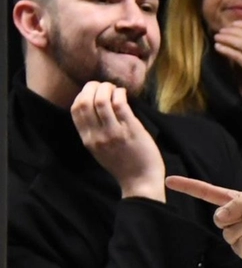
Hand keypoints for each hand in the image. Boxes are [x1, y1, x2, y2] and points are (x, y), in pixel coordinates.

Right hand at [71, 81, 165, 200]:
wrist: (141, 182)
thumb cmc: (124, 165)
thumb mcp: (100, 150)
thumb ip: (94, 132)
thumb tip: (95, 108)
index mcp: (87, 140)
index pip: (75, 110)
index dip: (82, 95)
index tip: (92, 91)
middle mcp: (97, 135)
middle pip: (85, 102)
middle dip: (92, 87)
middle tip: (103, 85)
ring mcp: (113, 133)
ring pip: (101, 100)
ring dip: (107, 88)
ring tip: (114, 87)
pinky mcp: (131, 130)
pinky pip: (120, 104)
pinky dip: (119, 93)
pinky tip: (123, 93)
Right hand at [165, 176, 241, 265]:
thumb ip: (238, 203)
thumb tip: (219, 217)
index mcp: (234, 204)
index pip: (207, 194)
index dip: (189, 187)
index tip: (170, 181)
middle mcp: (233, 221)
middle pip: (218, 218)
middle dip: (237, 215)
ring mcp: (238, 238)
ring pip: (230, 233)